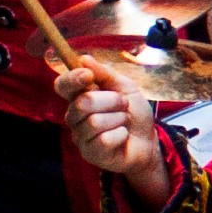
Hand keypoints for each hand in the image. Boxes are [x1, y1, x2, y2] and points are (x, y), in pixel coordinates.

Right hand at [55, 62, 172, 203]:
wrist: (149, 139)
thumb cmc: (133, 112)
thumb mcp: (124, 87)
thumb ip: (105, 73)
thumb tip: (83, 59)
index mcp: (79, 96)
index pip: (62, 85)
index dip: (72, 79)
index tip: (88, 75)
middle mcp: (75, 116)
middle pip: (83, 102)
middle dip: (111, 100)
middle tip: (124, 104)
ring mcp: (80, 136)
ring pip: (94, 122)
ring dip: (118, 119)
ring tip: (124, 121)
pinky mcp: (90, 153)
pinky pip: (104, 139)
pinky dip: (120, 135)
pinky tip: (122, 137)